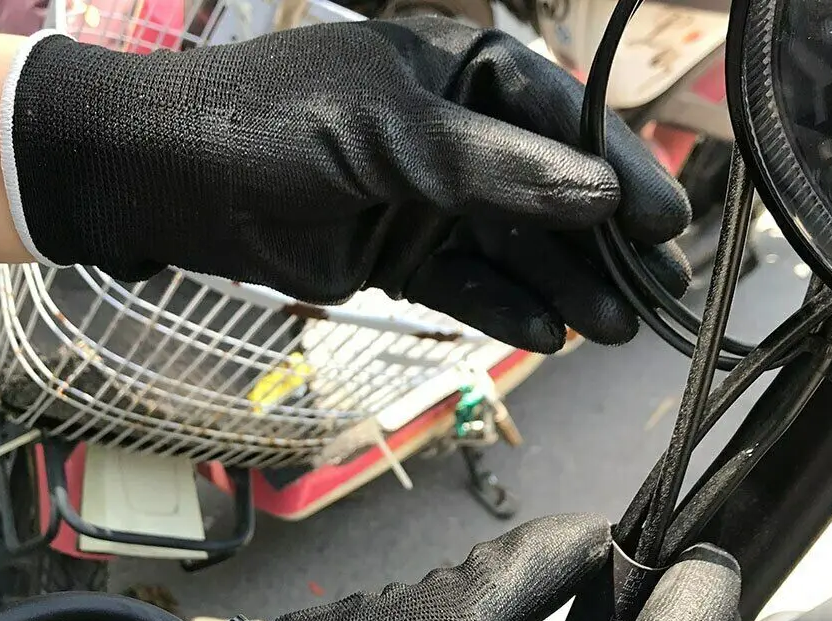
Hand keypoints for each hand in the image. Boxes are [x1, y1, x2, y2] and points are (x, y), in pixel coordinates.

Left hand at [10, 20, 691, 351]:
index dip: (614, 172)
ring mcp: (421, 201)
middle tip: (659, 288)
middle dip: (600, 242)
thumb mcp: (388, 139)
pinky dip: (499, 308)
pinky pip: (459, 284)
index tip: (665, 220)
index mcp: (453, 75)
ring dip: (560, 286)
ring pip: (508, 247)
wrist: (166, 185)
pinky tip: (545, 334)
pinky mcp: (392, 256)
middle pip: (544, 192)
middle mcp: (447, 137)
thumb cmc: (270, 133)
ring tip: (612, 327)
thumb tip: (598, 195)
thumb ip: (491, 169)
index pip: (556, 121)